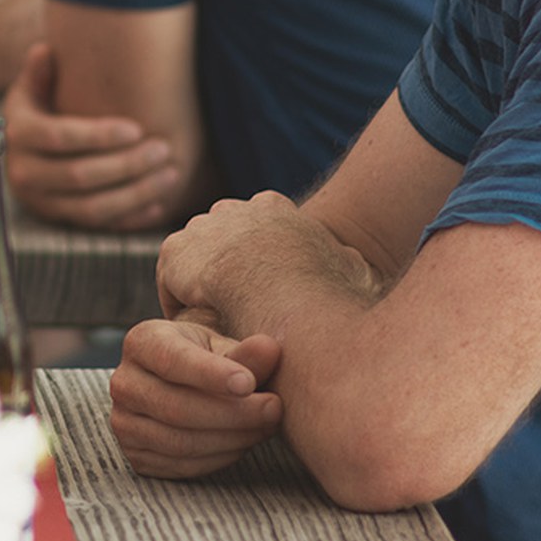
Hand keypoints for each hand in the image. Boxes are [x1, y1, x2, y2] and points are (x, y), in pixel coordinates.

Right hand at [3, 45, 180, 229]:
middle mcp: (22, 172)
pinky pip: (97, 226)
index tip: (137, 127)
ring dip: (135, 194)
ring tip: (171, 174)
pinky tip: (159, 203)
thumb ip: (42, 69)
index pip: (58, 137)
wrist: (25, 142)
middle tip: (163, 149)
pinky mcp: (58, 219)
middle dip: (126, 164)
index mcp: (17, 133)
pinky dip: (130, 218)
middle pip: (78, 176)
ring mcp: (40, 201)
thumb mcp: (35, 84)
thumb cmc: (41, 102)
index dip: (99, 135)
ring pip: (91, 208)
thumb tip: (45, 51)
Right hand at [106, 317, 283, 481]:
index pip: (172, 360)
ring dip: (231, 438)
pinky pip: (181, 465)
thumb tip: (269, 348)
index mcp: (142, 342)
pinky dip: (219, 457)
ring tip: (266, 425)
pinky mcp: (137, 456)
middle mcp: (124, 383)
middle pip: (176, 407)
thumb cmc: (210, 360)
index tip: (248, 384)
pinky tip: (243, 442)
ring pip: (179, 442)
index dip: (210, 374)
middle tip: (274, 408)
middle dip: (232, 413)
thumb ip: (247, 352)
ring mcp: (125, 423)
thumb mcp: (225, 346)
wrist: (184, 386)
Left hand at [156, 190, 377, 328]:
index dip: (259, 269)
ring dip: (204, 293)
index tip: (263, 296)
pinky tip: (197, 332)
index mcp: (275, 208)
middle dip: (227, 276)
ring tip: (213, 330)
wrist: (283, 287)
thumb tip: (366, 269)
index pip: (258, 235)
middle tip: (234, 315)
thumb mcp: (354, 268)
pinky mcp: (177, 250)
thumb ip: (353, 265)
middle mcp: (234, 208)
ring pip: (198, 265)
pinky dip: (184, 307)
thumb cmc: (326, 286)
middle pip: (224, 245)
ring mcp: (202, 226)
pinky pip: (175, 284)